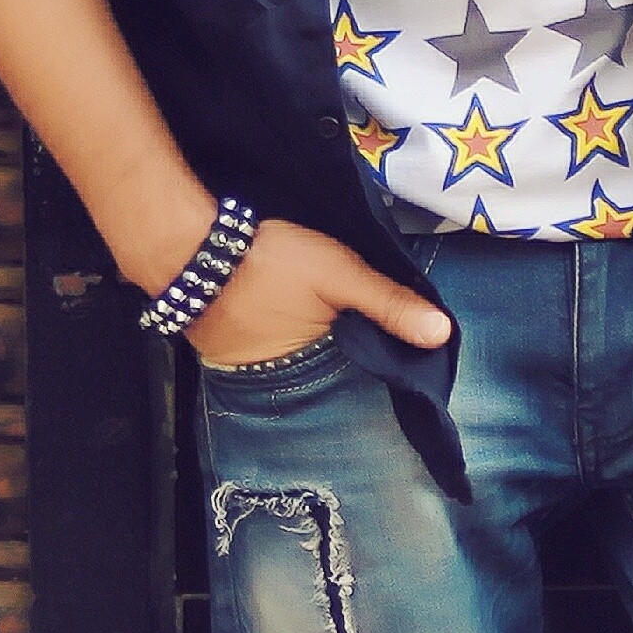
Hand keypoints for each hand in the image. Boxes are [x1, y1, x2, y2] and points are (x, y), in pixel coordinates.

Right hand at [188, 217, 452, 368]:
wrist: (189, 247)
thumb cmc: (269, 261)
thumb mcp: (338, 273)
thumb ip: (388, 303)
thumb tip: (443, 336)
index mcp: (313, 373)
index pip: (360, 377)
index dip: (379, 359)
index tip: (399, 344)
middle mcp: (280, 385)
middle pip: (326, 373)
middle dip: (345, 355)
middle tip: (362, 325)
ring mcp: (247, 371)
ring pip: (294, 364)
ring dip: (310, 348)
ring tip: (329, 320)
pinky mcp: (224, 352)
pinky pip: (265, 351)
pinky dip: (278, 337)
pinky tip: (289, 316)